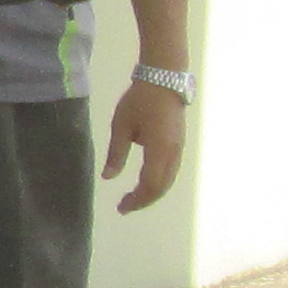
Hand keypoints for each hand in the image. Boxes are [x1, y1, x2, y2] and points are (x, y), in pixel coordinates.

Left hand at [103, 79, 186, 214]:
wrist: (164, 80)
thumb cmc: (139, 101)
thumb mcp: (121, 126)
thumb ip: (116, 153)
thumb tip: (108, 178)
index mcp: (159, 150)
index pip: (149, 185)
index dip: (136, 200)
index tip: (120, 207)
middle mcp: (173, 154)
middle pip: (161, 187)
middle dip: (143, 201)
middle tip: (124, 206)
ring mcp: (179, 150)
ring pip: (168, 181)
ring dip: (152, 193)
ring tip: (133, 199)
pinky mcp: (179, 145)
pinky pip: (171, 172)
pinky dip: (158, 183)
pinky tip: (146, 183)